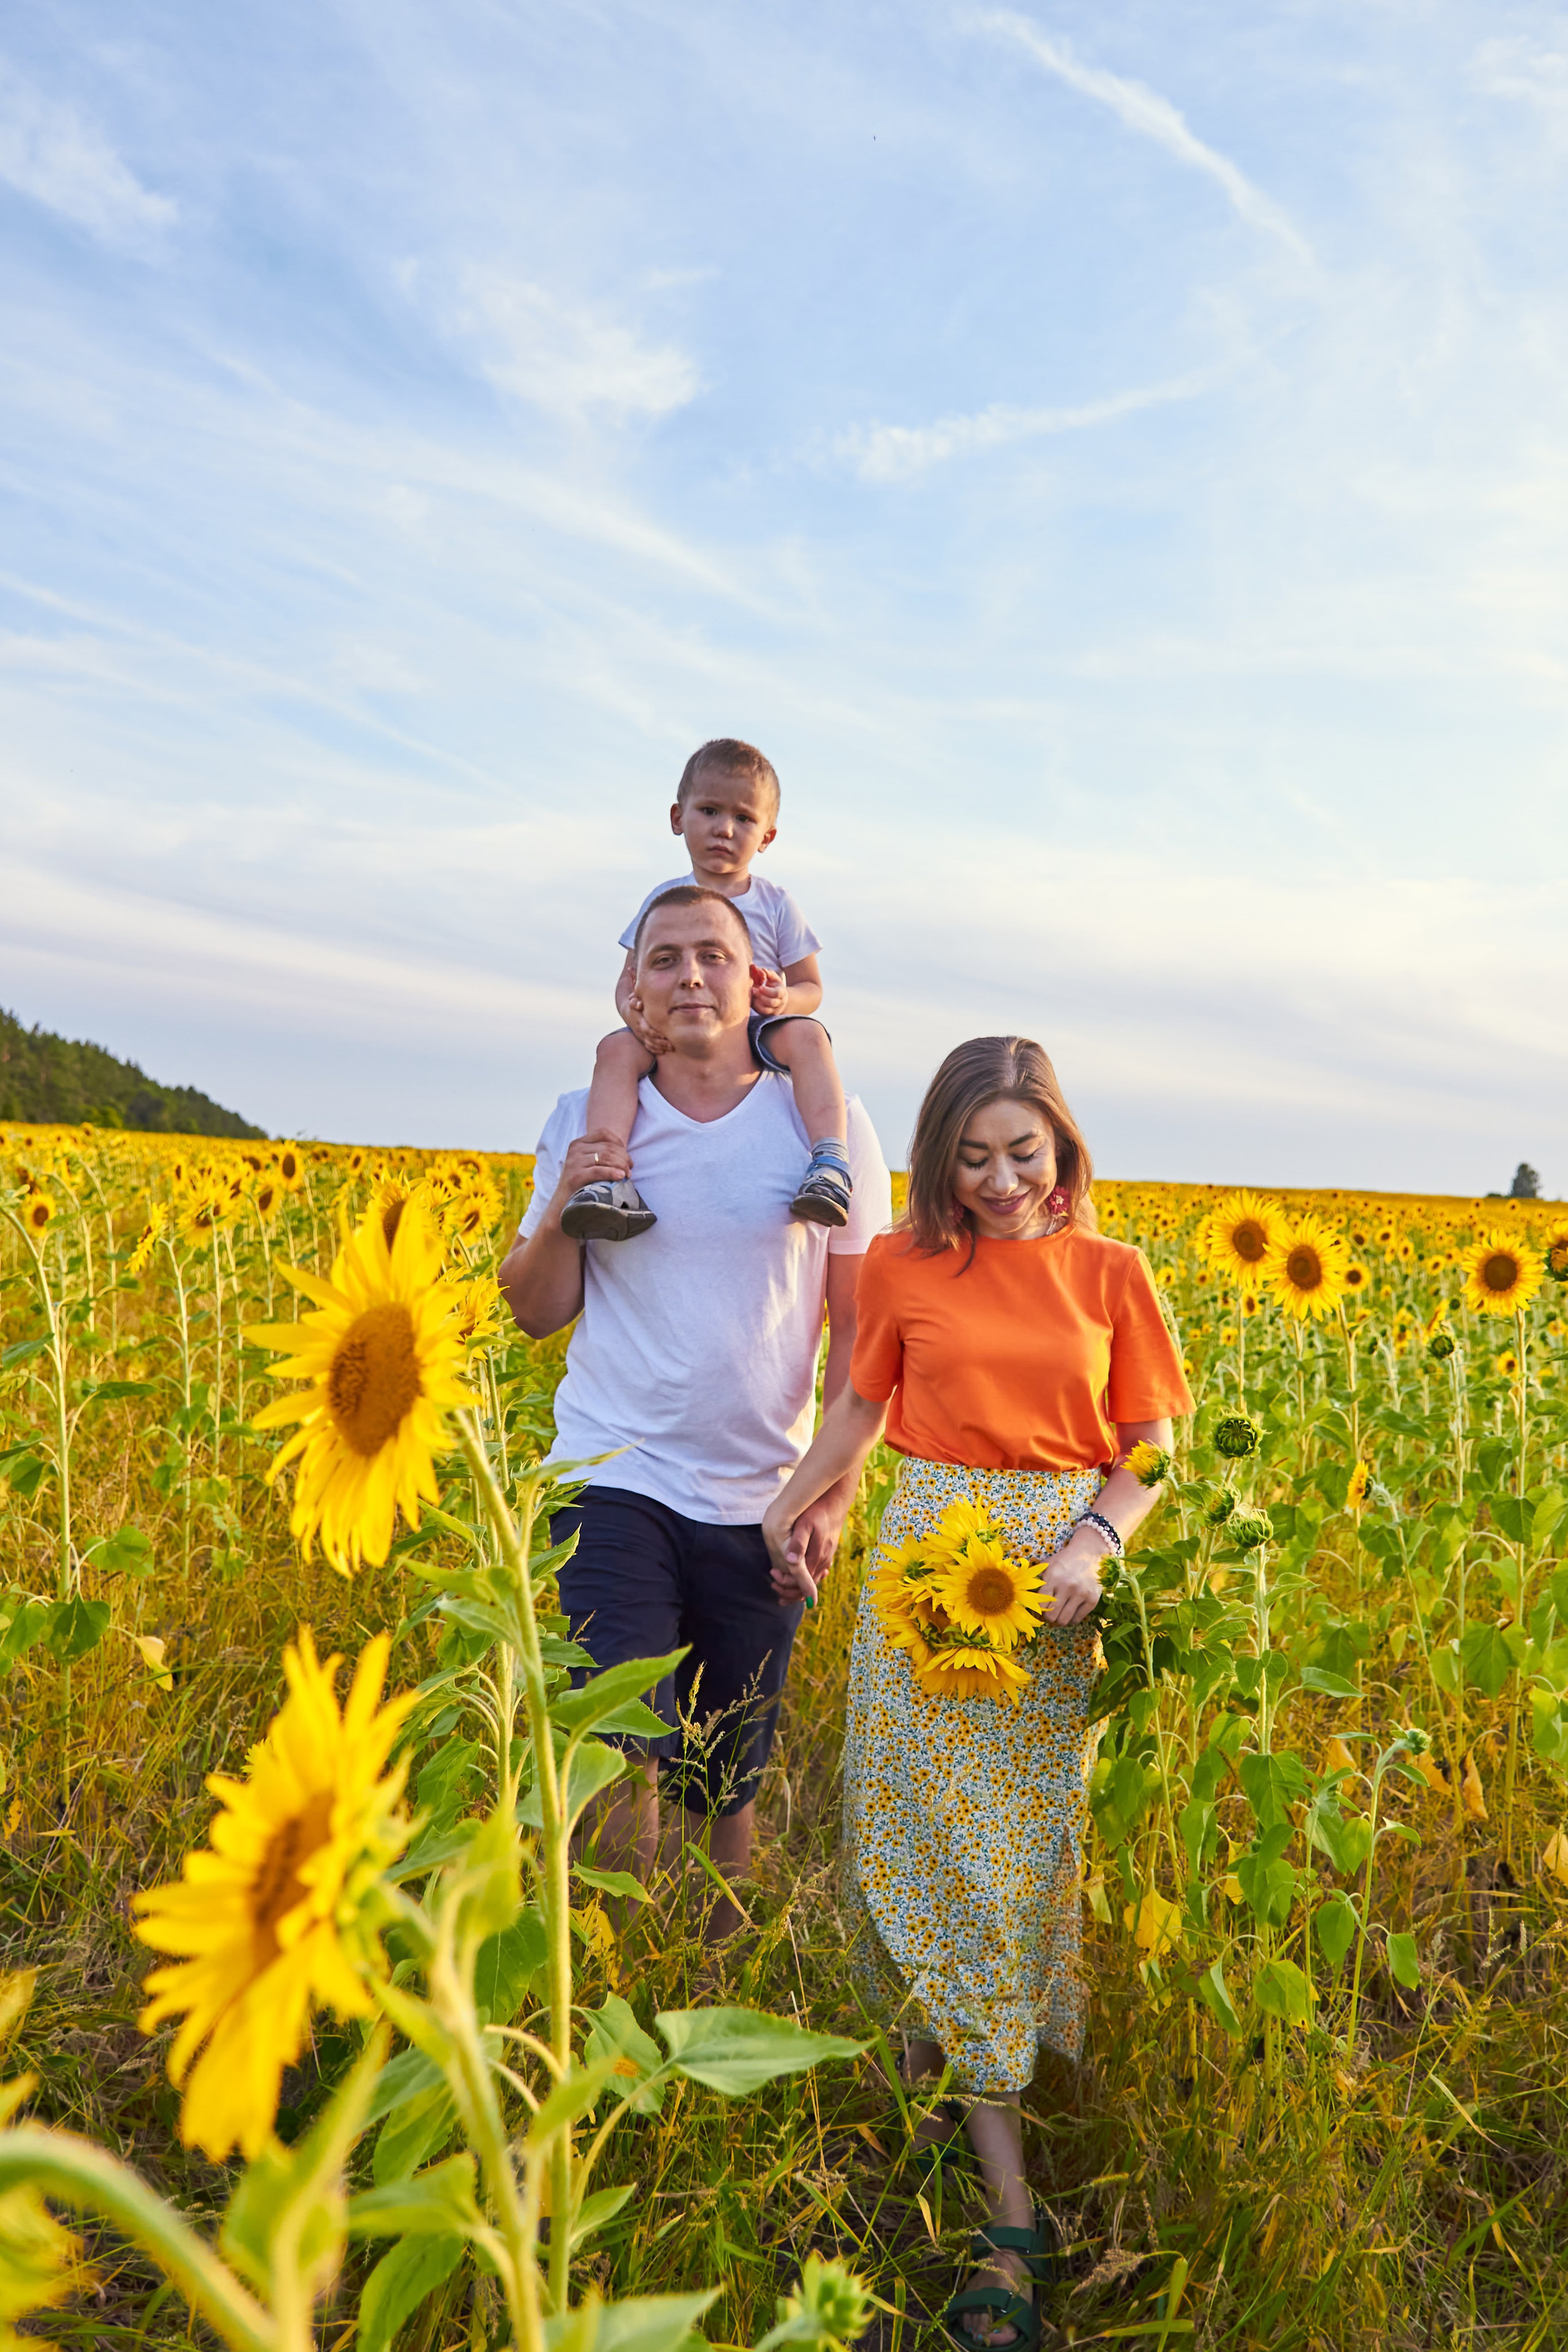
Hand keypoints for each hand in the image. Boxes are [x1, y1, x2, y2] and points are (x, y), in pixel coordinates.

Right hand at [555, 1128, 631, 1205]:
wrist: (564, 1203)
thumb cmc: (581, 1183)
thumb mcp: (588, 1164)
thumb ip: (602, 1155)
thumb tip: (626, 1157)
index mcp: (578, 1143)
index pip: (603, 1133)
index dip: (618, 1144)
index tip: (626, 1157)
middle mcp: (575, 1149)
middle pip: (608, 1147)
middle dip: (624, 1158)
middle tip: (630, 1169)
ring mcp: (574, 1162)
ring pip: (606, 1157)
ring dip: (621, 1165)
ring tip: (627, 1175)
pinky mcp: (576, 1176)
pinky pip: (599, 1171)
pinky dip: (612, 1172)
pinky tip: (621, 1177)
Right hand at [625, 993, 672, 1057]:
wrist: (628, 1013)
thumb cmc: (635, 1007)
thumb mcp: (633, 1002)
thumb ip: (635, 1002)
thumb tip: (640, 1004)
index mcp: (639, 1022)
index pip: (646, 1030)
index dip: (654, 1033)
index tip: (664, 1035)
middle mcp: (639, 1031)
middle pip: (650, 1039)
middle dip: (660, 1043)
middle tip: (671, 1045)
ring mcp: (641, 1036)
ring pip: (650, 1044)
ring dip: (660, 1047)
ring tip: (670, 1048)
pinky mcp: (642, 1039)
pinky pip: (648, 1047)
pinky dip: (655, 1050)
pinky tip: (663, 1051)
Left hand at [750, 965, 788, 1017]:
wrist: (779, 999)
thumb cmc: (774, 986)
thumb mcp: (773, 978)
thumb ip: (769, 973)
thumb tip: (762, 969)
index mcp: (782, 992)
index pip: (777, 993)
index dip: (767, 990)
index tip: (759, 986)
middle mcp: (779, 1003)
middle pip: (772, 1002)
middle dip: (761, 997)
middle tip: (753, 990)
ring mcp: (774, 1010)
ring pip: (766, 1010)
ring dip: (757, 1003)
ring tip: (752, 995)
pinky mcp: (768, 1015)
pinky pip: (761, 1013)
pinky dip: (755, 1007)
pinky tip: (752, 1000)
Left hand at [764, 1478, 852, 1605]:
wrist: (835, 1501)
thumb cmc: (817, 1511)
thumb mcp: (805, 1525)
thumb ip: (798, 1543)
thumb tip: (790, 1560)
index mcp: (817, 1557)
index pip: (801, 1582)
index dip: (785, 1583)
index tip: (772, 1574)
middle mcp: (824, 1561)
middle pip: (807, 1586)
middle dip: (790, 1590)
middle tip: (773, 1584)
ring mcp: (827, 1558)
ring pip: (812, 1580)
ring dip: (797, 1587)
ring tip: (781, 1584)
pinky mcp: (827, 1553)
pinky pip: (816, 1572)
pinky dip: (806, 1579)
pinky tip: (797, 1577)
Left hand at [1041, 1529, 1105, 1626]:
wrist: (1089, 1553)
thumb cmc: (1065, 1560)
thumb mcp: (1048, 1565)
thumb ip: (1037, 1579)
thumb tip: (1026, 1597)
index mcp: (1053, 1578)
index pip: (1040, 1604)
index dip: (1038, 1611)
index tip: (1039, 1611)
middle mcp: (1067, 1587)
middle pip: (1052, 1616)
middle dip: (1048, 1618)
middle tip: (1049, 1615)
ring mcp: (1081, 1594)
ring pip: (1064, 1620)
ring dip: (1059, 1621)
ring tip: (1059, 1615)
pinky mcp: (1092, 1600)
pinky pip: (1078, 1619)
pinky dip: (1072, 1619)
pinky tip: (1070, 1612)